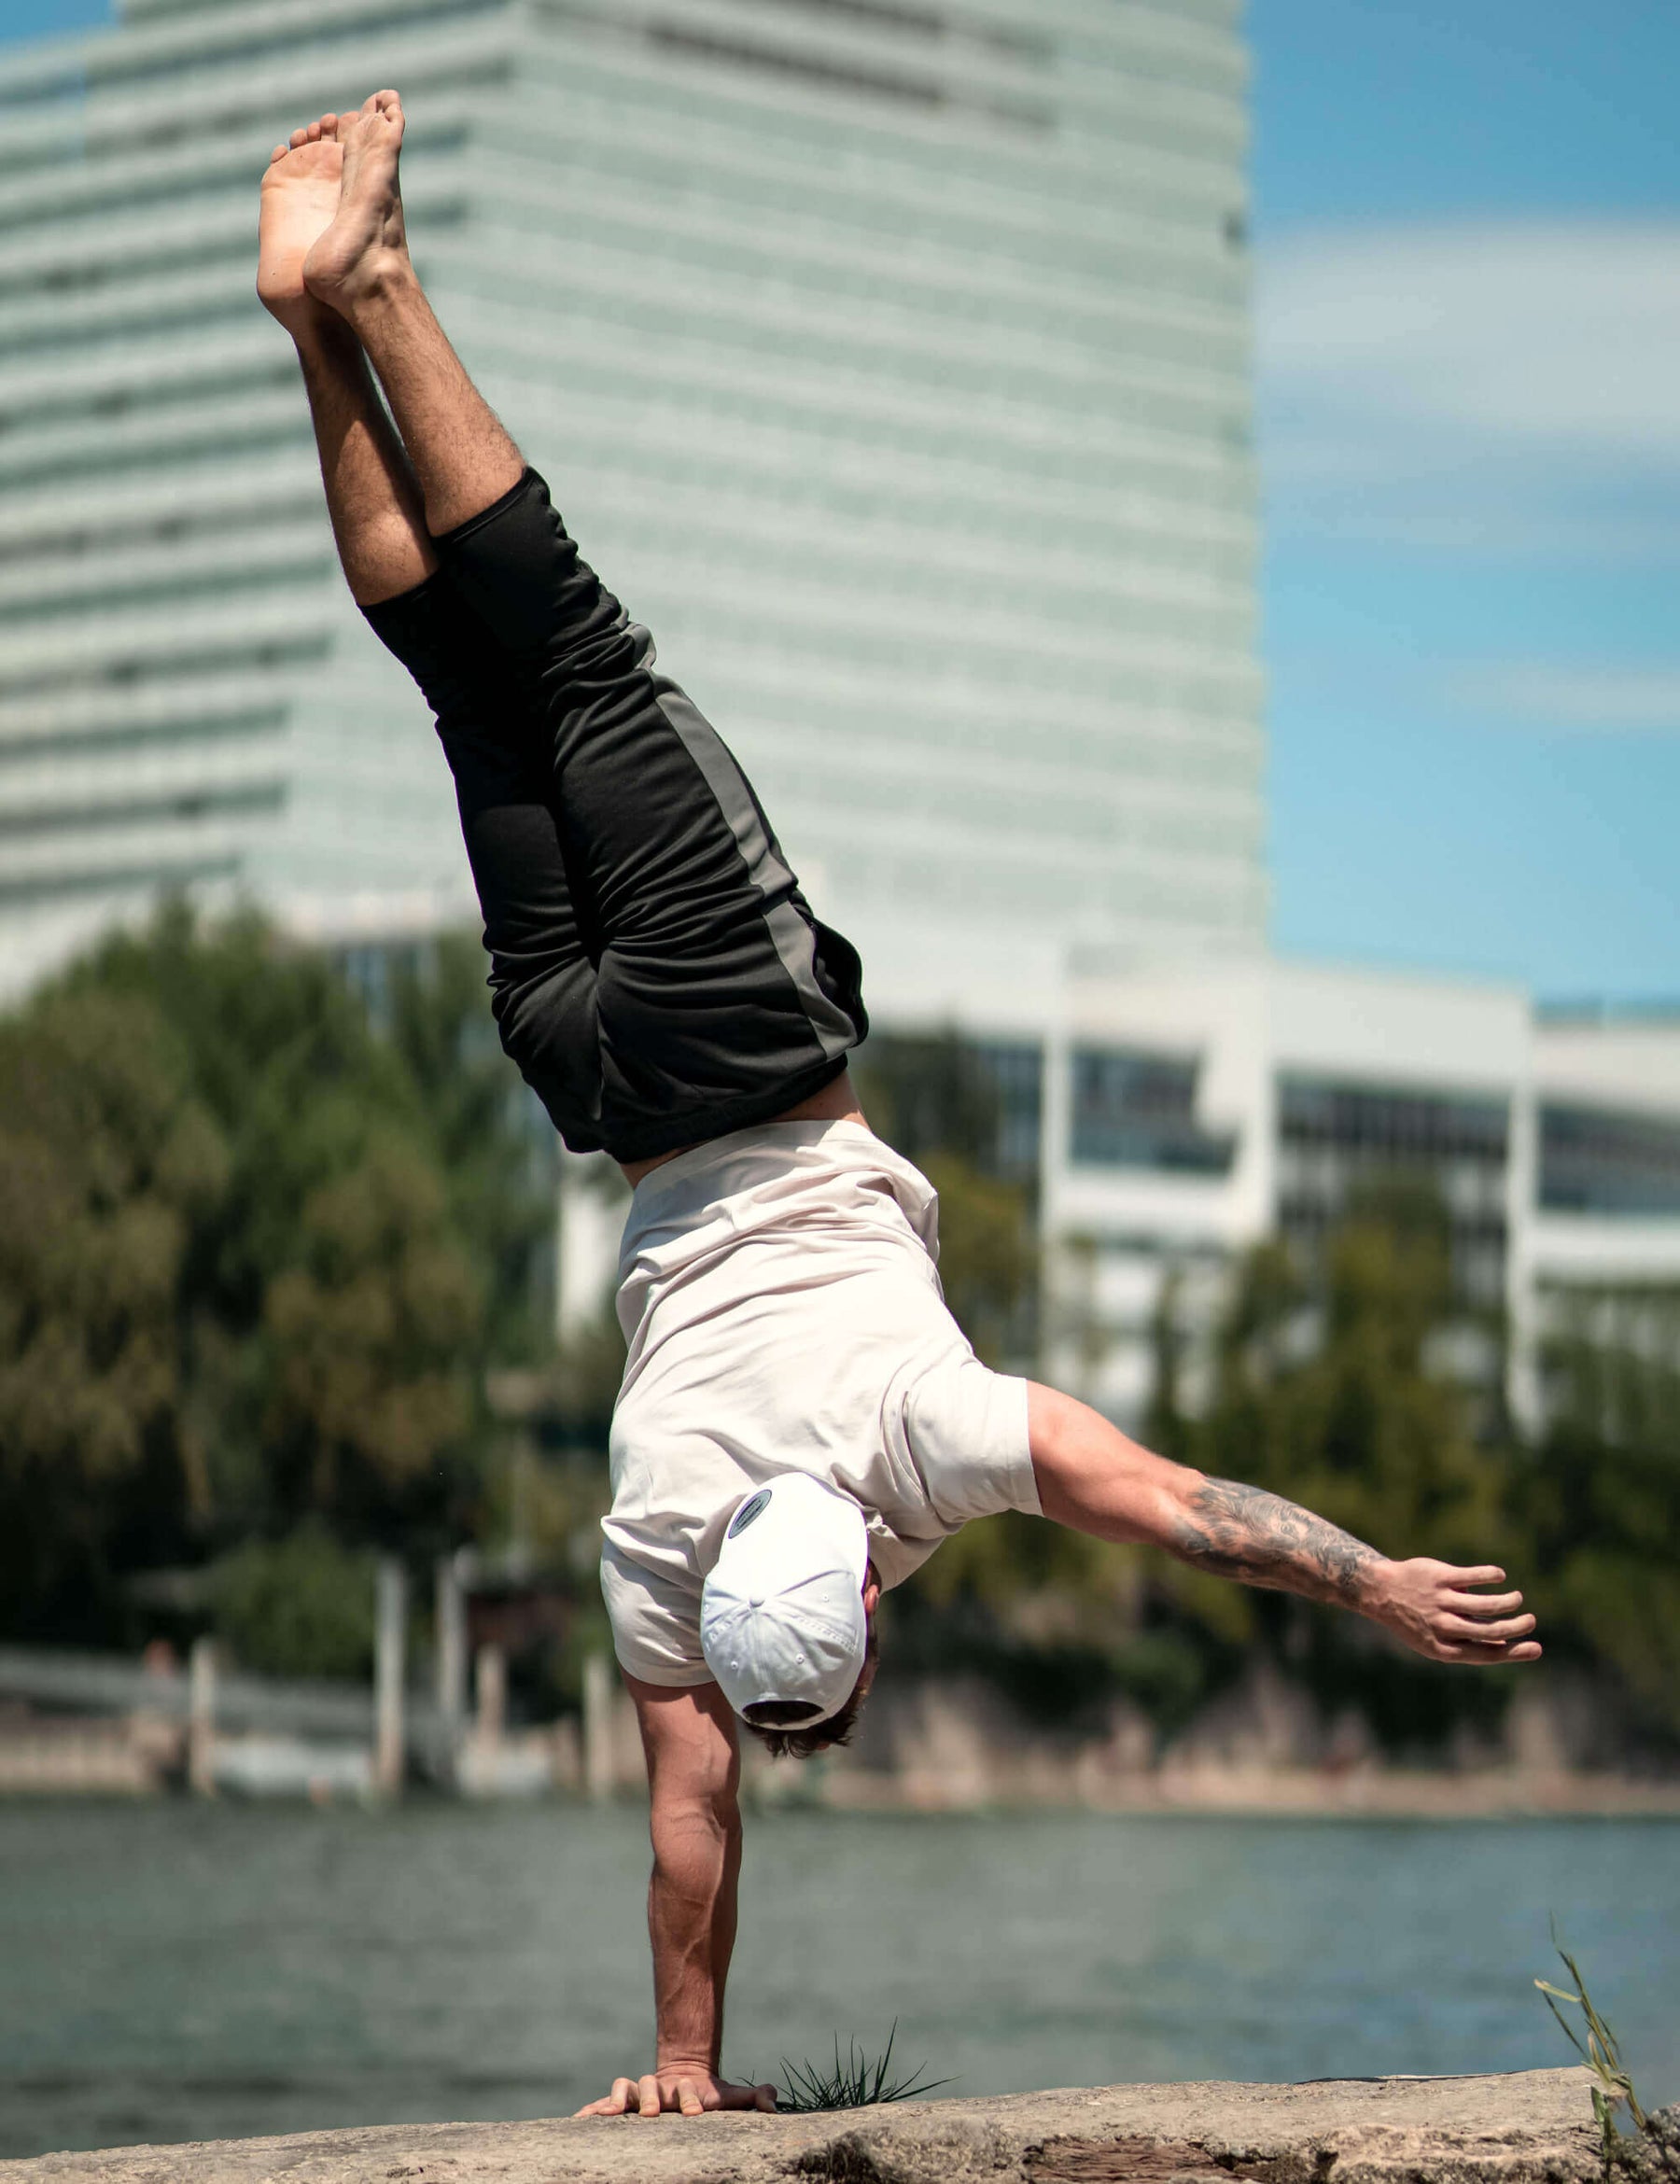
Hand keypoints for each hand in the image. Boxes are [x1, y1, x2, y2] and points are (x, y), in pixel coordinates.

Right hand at [573, 2066, 778, 2118]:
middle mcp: (658, 2089)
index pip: (687, 2092)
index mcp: (683, 2089)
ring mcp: (637, 2095)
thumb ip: (752, 2097)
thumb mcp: (729, 2097)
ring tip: (610, 2114)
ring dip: (616, 2099)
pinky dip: (590, 2111)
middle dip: (651, 2098)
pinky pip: (601, 2106)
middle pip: (651, 2087)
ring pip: (624, 2089)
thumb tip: (774, 2102)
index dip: (692, 2100)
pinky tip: (577, 2121)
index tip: (697, 2112)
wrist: (680, 2080)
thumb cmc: (706, 2095)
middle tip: (652, 2113)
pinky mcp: (621, 2105)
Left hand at [1369, 1560, 1540, 1664]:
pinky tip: (1499, 1577)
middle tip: (1531, 1621)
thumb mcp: (1435, 1638)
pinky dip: (1491, 1576)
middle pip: (1489, 1630)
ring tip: (1517, 1599)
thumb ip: (1467, 1641)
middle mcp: (1442, 1626)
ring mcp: (1440, 1601)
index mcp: (1442, 1648)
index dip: (1513, 1652)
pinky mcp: (1439, 1577)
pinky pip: (1472, 1576)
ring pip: (1485, 1604)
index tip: (1536, 1648)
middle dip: (1516, 1627)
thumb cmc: (1414, 1618)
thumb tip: (1504, 1642)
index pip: (1485, 1654)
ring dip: (1507, 1602)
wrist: (1380, 1591)